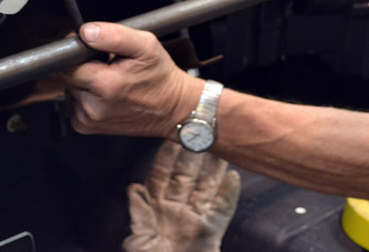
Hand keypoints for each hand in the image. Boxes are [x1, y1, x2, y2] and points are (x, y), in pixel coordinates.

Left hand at [64, 22, 202, 137]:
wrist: (172, 109)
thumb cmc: (161, 78)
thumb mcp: (146, 46)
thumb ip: (114, 35)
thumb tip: (87, 32)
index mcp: (104, 84)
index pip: (68, 61)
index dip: (78, 52)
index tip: (95, 51)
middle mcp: (92, 106)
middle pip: (68, 75)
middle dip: (84, 66)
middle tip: (108, 65)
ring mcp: (88, 119)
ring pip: (70, 88)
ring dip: (85, 81)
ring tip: (110, 80)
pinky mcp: (86, 126)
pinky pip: (74, 103)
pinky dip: (86, 96)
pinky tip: (106, 94)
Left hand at [123, 140, 240, 251]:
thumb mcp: (138, 243)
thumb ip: (139, 215)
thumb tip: (134, 189)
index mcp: (155, 209)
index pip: (162, 175)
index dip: (167, 155)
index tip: (174, 133)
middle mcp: (176, 210)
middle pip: (187, 176)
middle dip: (195, 153)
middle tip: (204, 129)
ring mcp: (194, 220)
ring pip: (206, 188)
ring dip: (214, 168)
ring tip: (223, 147)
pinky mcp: (210, 232)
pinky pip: (221, 211)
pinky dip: (228, 195)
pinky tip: (234, 179)